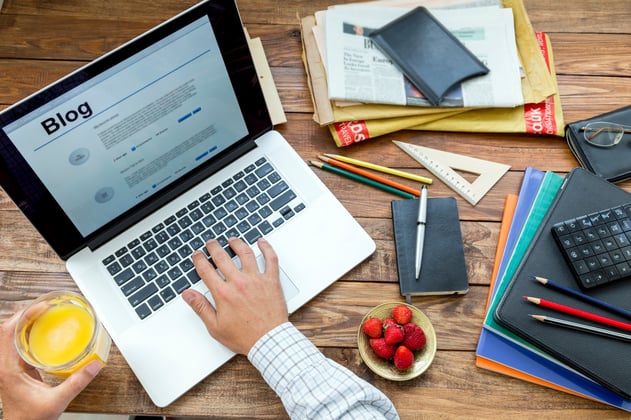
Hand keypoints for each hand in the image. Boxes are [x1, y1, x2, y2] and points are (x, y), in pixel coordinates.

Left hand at [0, 311, 101, 419]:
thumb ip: (77, 382)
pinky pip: (18, 344)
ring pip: (11, 335)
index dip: (23, 316)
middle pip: (8, 329)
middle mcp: (5, 365)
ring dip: (26, 322)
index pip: (7, 333)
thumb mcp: (57, 401)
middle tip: (45, 306)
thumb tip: (94, 364)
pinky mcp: (15, 369)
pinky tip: (43, 331)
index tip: (41, 307)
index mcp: (8, 369)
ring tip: (44, 313)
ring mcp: (9, 366)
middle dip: (25, 314)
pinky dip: (29, 333)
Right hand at [182, 237, 288, 354]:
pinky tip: (262, 242)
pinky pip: (270, 259)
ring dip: (237, 243)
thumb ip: (201, 308)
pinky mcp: (271, 281)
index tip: (197, 255)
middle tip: (210, 243)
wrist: (269, 341)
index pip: (206, 270)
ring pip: (245, 253)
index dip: (199, 260)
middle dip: (214, 247)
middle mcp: (239, 283)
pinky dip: (266, 248)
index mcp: (223, 293)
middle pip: (222, 257)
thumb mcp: (216, 327)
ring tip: (232, 240)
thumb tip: (188, 295)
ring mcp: (256, 280)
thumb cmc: (245, 336)